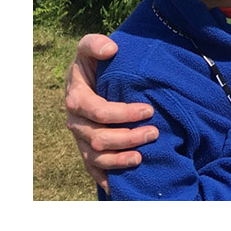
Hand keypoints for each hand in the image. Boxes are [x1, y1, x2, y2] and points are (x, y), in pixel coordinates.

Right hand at [65, 33, 158, 192]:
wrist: (92, 75)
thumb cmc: (95, 62)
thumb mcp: (91, 47)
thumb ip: (95, 44)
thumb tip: (110, 49)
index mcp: (76, 98)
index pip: (98, 111)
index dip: (122, 114)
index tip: (148, 110)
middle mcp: (76, 121)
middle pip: (98, 137)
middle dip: (128, 138)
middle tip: (154, 132)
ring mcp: (81, 138)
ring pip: (96, 156)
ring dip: (120, 159)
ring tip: (142, 157)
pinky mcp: (87, 149)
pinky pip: (93, 168)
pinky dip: (106, 178)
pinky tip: (120, 186)